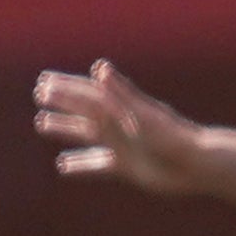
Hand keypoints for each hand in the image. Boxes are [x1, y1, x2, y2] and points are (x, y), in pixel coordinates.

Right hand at [33, 61, 202, 193]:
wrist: (196, 165)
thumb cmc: (171, 136)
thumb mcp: (141, 113)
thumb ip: (119, 92)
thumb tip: (99, 68)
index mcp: (122, 109)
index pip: (88, 94)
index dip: (66, 87)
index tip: (43, 82)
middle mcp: (120, 125)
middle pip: (84, 110)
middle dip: (62, 102)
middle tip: (39, 95)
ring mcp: (122, 145)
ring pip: (87, 135)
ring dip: (65, 129)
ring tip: (41, 124)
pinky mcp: (127, 167)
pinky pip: (98, 165)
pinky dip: (80, 165)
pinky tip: (62, 167)